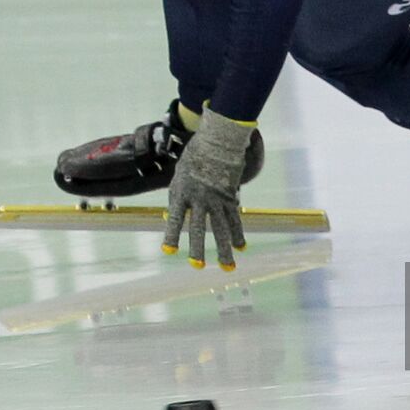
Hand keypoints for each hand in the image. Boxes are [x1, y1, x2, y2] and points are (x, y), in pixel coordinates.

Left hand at [161, 110, 252, 269]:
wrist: (218, 141)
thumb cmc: (194, 159)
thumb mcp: (179, 177)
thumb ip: (176, 198)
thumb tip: (169, 218)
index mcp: (183, 192)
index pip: (175, 218)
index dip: (172, 236)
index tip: (168, 252)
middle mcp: (200, 198)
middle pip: (200, 227)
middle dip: (198, 248)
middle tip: (197, 266)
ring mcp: (217, 198)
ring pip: (221, 228)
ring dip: (224, 250)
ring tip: (227, 268)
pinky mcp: (231, 197)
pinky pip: (235, 219)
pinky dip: (238, 234)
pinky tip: (241, 248)